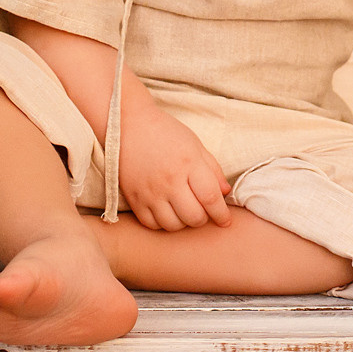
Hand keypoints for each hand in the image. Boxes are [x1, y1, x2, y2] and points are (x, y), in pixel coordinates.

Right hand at [117, 97, 232, 230]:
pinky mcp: (134, 198)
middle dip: (204, 219)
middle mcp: (170, 180)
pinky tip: (166, 211)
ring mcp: (150, 192)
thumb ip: (213, 170)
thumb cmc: (165, 133)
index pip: (210, 198)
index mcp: (188, 163)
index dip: (221, 214)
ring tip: (184, 210)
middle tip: (203, 211)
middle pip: (194, 217)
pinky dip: (163, 223)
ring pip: (174, 225)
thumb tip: (225, 192)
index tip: (225, 221)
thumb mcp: (195, 145)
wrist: (127, 126)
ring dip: (184, 222)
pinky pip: (152, 224)